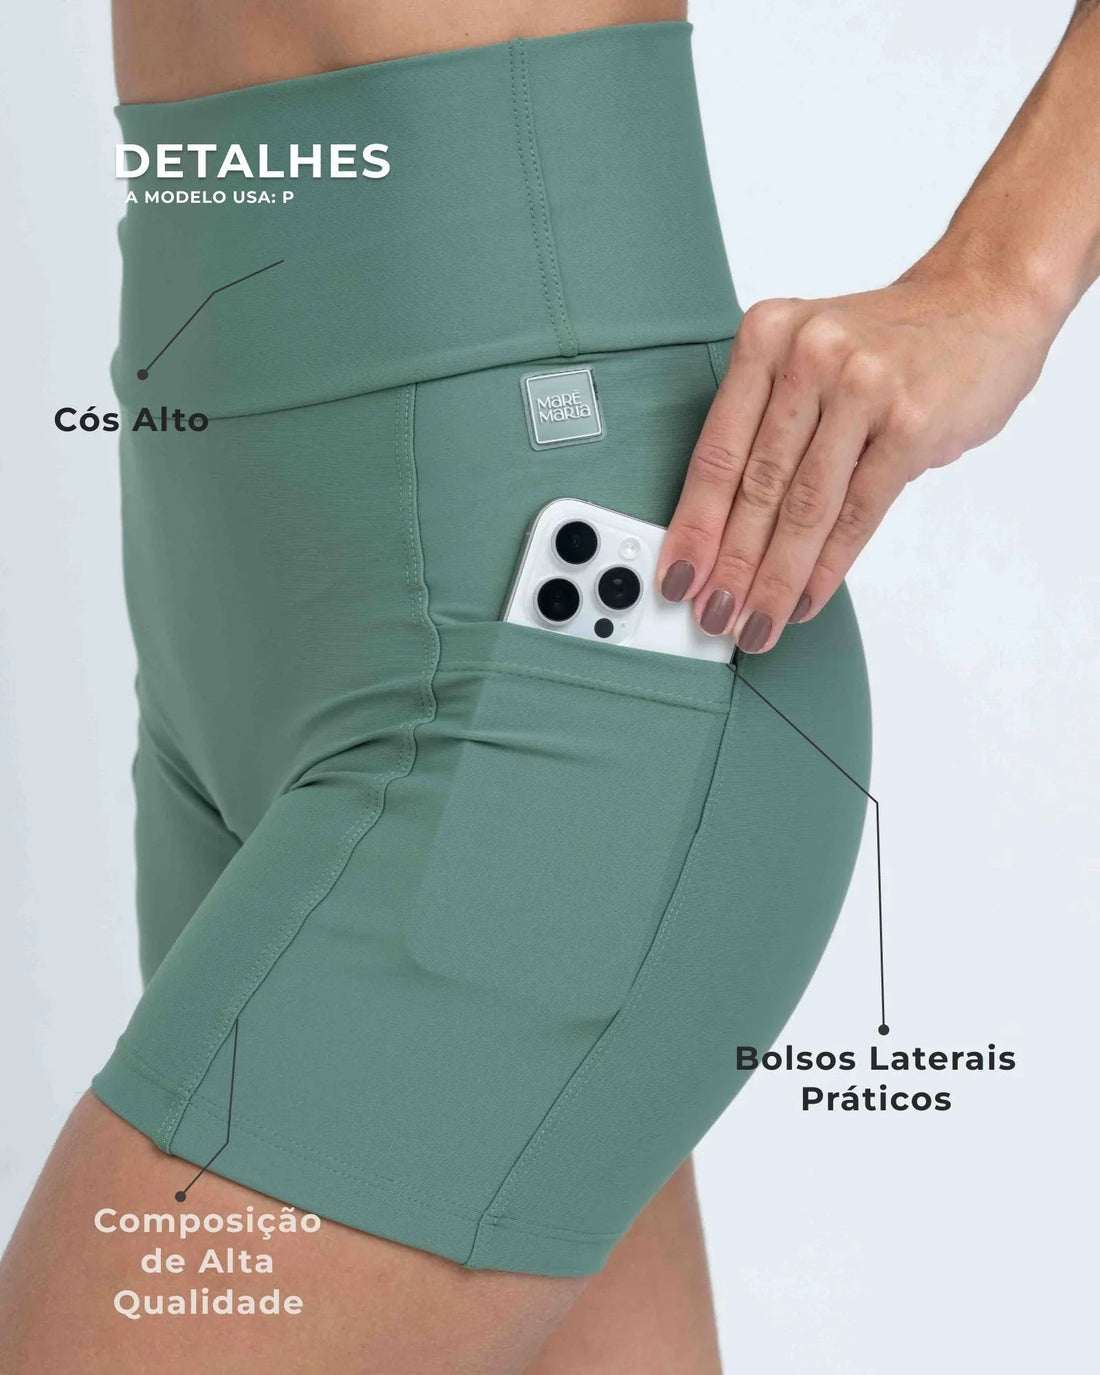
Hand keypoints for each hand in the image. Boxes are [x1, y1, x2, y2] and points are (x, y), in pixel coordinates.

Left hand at [658, 264, 1055, 651]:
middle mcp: (808, 354)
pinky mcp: (911, 421)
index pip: (717, 451)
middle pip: (757, 486)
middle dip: (730, 565)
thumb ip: (770, 429)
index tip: (676, 576)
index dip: (694, 525)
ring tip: (756, 622)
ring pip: (804, 507)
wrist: (985, 300)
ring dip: (775, 578)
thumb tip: (725, 531)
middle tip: (713, 615)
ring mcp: (862, 386)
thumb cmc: (890, 345)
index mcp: (767, 337)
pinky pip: (857, 511)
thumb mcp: (811, 360)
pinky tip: (805, 598)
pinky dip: (828, 565)